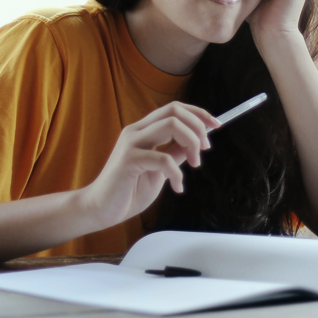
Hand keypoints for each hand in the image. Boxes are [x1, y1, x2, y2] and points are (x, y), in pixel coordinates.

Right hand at [81, 102, 219, 228]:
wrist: (101, 209)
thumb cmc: (128, 191)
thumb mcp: (159, 170)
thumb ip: (174, 154)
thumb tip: (195, 145)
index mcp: (143, 130)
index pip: (175, 108)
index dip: (199, 113)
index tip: (216, 126)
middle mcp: (136, 131)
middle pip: (175, 111)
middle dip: (198, 126)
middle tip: (205, 148)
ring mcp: (131, 143)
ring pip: (172, 125)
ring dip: (192, 143)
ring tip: (195, 164)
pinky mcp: (129, 160)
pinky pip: (163, 158)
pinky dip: (177, 173)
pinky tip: (177, 187)